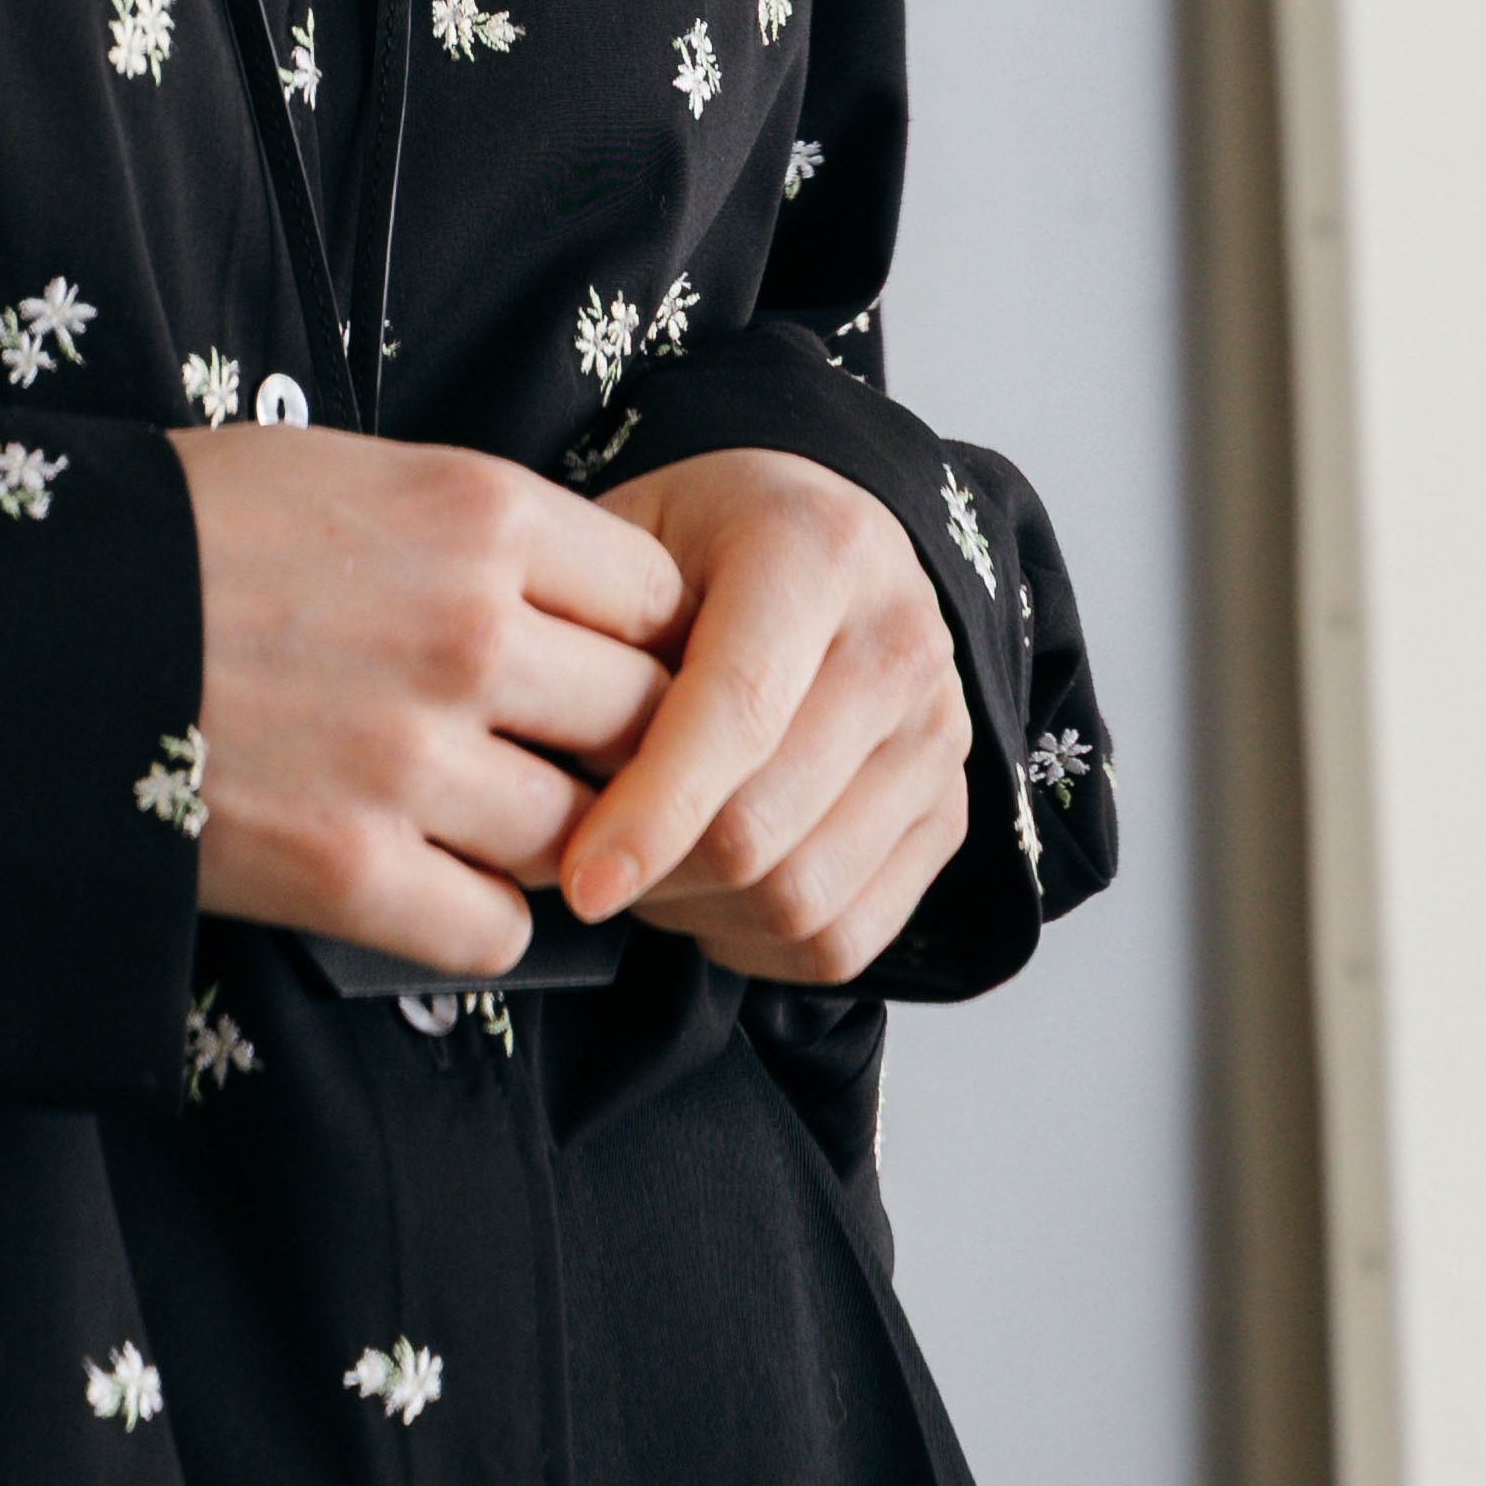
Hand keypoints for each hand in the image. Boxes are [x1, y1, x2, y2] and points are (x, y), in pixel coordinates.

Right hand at [170, 423, 684, 978]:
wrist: (28, 624)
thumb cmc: (181, 532)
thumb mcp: (343, 471)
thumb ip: (472, 531)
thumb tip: (569, 602)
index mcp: (478, 514)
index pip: (658, 598)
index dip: (640, 640)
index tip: (608, 664)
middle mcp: (470, 634)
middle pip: (641, 721)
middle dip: (617, 748)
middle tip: (570, 760)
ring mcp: (413, 759)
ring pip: (579, 834)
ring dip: (550, 840)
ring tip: (485, 822)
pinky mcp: (351, 872)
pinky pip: (496, 930)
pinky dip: (476, 918)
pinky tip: (428, 880)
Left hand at [555, 446, 969, 982]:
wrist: (816, 541)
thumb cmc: (698, 545)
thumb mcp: (624, 538)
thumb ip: (587, 634)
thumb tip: (535, 772)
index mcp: (819, 548)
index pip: (739, 709)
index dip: (653, 810)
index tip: (581, 880)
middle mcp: (902, 639)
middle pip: (766, 824)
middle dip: (657, 870)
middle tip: (587, 856)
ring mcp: (939, 733)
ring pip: (804, 897)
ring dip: (700, 914)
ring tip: (645, 866)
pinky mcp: (950, 811)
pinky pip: (845, 939)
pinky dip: (758, 946)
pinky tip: (708, 895)